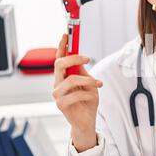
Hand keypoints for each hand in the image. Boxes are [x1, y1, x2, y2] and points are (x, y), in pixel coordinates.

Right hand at [53, 34, 102, 151]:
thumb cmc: (87, 101)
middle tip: (88, 58)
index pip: (59, 58)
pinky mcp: (61, 104)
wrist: (87, 121)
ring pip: (71, 79)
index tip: (66, 34)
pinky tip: (93, 97)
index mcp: (63, 77)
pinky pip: (75, 94)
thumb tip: (80, 57)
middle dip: (74, 57)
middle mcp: (57, 83)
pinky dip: (87, 94)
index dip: (61, 46)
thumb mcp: (89, 83)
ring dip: (88, 80)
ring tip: (98, 84)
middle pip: (59, 64)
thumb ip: (82, 71)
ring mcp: (57, 94)